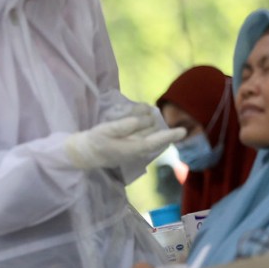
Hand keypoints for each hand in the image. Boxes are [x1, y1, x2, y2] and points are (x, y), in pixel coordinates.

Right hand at [65, 115, 185, 170]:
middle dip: (159, 126)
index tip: (183, 131)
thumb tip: (143, 119)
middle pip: (154, 136)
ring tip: (151, 114)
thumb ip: (125, 125)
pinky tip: (145, 121)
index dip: (169, 136)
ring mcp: (134, 149)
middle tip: (158, 114)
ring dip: (153, 126)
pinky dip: (147, 128)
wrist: (85, 153)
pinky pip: (144, 137)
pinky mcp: (130, 147)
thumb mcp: (106, 130)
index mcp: (132, 148)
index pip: (155, 141)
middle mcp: (136, 150)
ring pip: (150, 136)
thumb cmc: (94, 141)